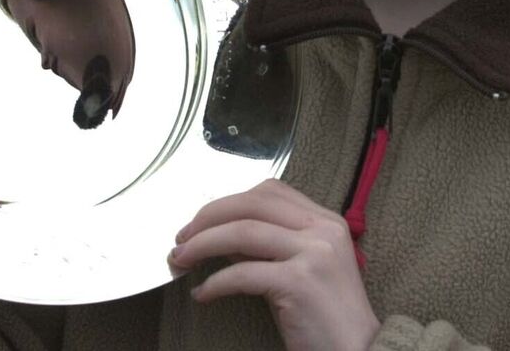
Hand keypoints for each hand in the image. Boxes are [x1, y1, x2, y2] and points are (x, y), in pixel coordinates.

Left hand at [171, 179, 380, 350]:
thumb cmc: (329, 318)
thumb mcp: (308, 267)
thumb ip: (274, 244)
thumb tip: (222, 233)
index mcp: (327, 221)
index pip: (270, 192)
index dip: (229, 201)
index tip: (202, 220)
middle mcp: (323, 230)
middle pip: (251, 204)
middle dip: (208, 217)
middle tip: (182, 237)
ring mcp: (314, 253)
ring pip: (242, 232)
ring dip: (202, 244)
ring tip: (180, 259)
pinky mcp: (300, 283)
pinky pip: (242, 274)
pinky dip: (214, 283)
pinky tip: (203, 294)